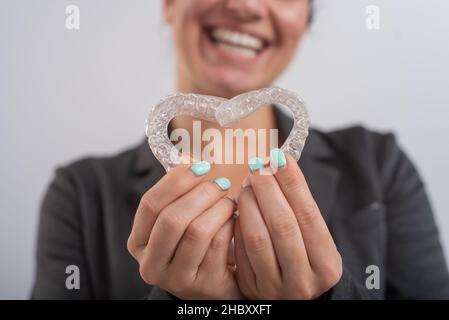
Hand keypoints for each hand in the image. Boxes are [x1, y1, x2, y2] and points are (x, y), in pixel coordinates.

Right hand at [127, 161, 242, 298]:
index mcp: (139, 242)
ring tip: (229, 201)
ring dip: (219, 208)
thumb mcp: (179, 219)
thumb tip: (190, 158)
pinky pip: (219, 244)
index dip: (176, 181)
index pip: (150, 204)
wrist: (214, 280)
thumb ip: (179, 193)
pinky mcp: (204, 285)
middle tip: (221, 182)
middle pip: (172, 218)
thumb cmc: (196, 243)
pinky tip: (235, 219)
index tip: (200, 166)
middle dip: (201, 194)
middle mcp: (151, 264)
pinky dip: (230, 225)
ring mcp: (177, 279)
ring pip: (197, 231)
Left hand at [234, 150, 341, 298]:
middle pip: (282, 224)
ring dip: (249, 203)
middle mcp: (303, 280)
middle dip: (267, 189)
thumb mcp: (314, 238)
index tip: (280, 156)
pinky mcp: (251, 288)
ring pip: (257, 237)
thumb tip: (276, 163)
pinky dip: (238, 224)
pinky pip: (239, 250)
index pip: (309, 215)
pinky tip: (239, 208)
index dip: (293, 183)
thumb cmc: (306, 257)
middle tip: (258, 165)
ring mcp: (275, 288)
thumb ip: (299, 207)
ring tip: (247, 184)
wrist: (295, 297)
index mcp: (326, 265)